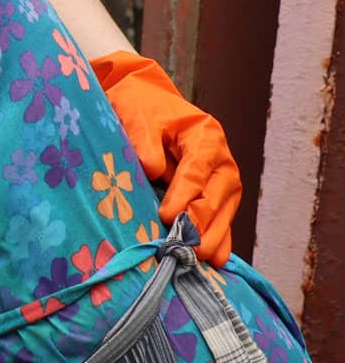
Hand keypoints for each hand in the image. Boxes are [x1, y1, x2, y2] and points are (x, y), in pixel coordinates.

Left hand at [91, 52, 241, 264]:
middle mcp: (221, 157)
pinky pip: (222, 216)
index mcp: (205, 135)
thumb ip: (145, 142)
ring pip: (225, 208)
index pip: (197, 169)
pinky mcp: (216, 192)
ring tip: (202, 259)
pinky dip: (219, 237)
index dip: (184, 194)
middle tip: (187, 247)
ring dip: (215, 235)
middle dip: (203, 222)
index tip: (167, 217)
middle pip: (218, 193)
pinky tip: (215, 260)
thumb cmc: (142, 109)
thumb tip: (152, 169)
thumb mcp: (138, 117)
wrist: (146, 102)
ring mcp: (222, 176)